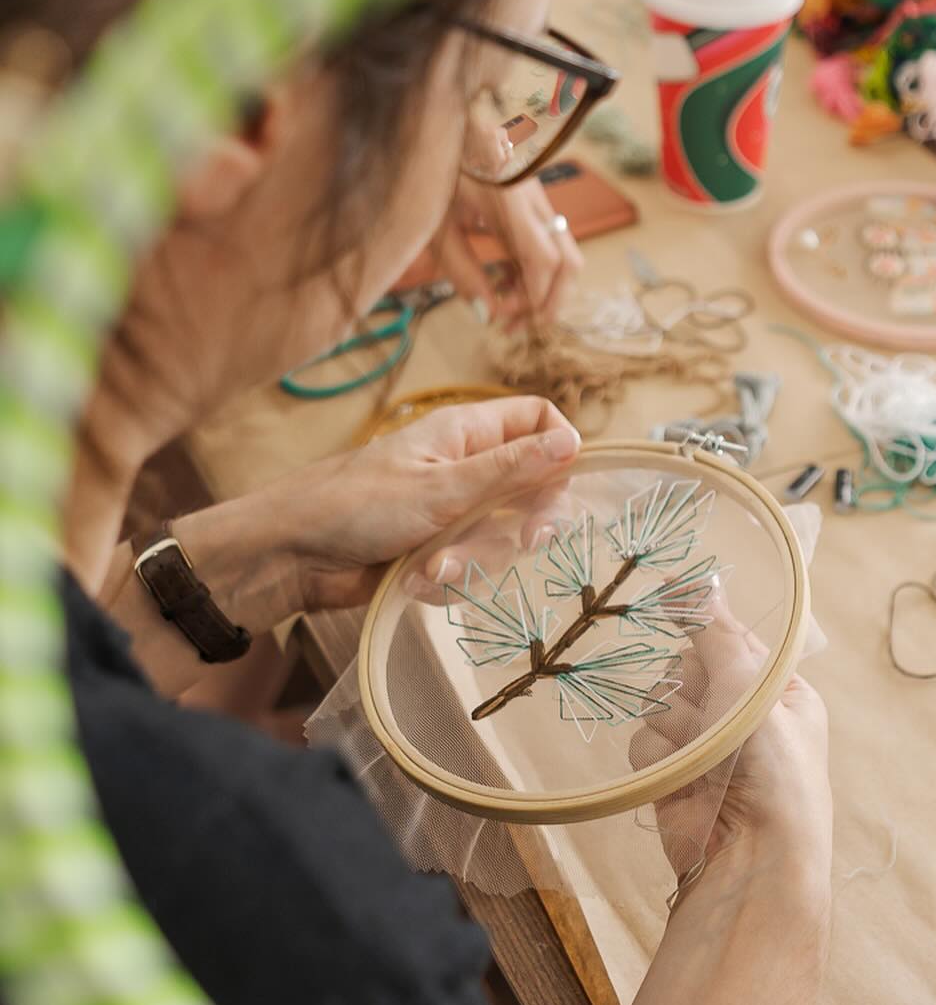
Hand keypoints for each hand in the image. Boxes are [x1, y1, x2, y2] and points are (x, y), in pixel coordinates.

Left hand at [174, 399, 580, 629]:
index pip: (538, 421)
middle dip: (527, 523)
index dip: (559, 448)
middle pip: (533, 488)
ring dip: (476, 560)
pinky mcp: (438, 554)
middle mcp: (466, 469)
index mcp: (467, 434)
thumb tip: (572, 442)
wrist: (292, 558)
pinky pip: (473, 571)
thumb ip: (510, 469)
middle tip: (526, 542)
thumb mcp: (442, 487)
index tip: (561, 485)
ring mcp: (453, 514)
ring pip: (504, 538)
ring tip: (433, 569)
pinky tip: (416, 583)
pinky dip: (450, 582)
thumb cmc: (357, 506)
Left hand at [420, 175, 583, 329]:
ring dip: (543, 290)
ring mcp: (537, 200)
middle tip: (515, 327)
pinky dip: (534, 271)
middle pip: (569, 262)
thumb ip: (462, 271)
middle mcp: (534, 200)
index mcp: (510, 201)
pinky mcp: (532, 203)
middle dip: (549, 303)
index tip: (499, 315)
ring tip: (505, 308)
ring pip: (564, 255)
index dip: (530, 298)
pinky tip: (505, 283)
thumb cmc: (433, 171)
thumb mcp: (437, 225)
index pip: (545, 261)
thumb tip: (486, 314)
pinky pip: (548, 244)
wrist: (443, 128)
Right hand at [630, 597, 832, 894]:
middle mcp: (741, 714)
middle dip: (692, 684)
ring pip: (660, 702)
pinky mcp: (671, 773)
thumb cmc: (773, 768)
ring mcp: (704, 745)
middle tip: (715, 708)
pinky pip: (644, 740)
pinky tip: (680, 778)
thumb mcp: (751, 687)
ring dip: (677, 725)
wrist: (752, 855)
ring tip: (704, 757)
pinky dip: (659, 757)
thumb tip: (695, 580)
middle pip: (686, 666)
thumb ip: (717, 633)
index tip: (668, 591)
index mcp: (778, 690)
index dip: (703, 621)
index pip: (731, 638)